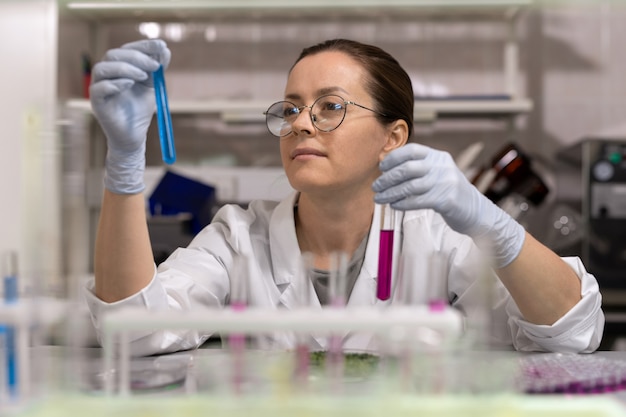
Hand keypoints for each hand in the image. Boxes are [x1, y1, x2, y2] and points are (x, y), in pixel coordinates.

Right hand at [90, 39, 170, 193]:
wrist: (134, 136)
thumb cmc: (140, 110)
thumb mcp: (153, 87)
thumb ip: (157, 69)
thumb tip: (164, 49)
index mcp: (119, 68)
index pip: (127, 49)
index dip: (143, 45)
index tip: (161, 45)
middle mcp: (106, 75)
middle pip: (114, 55)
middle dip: (136, 57)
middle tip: (154, 66)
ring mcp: (99, 88)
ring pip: (102, 68)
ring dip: (124, 68)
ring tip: (142, 76)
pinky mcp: (97, 103)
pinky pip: (98, 89)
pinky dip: (113, 84)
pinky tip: (129, 85)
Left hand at [372, 143, 524, 267]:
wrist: (476, 211)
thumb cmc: (449, 193)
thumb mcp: (437, 174)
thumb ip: (418, 168)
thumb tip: (386, 167)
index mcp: (439, 157)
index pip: (412, 150)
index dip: (394, 158)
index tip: (381, 167)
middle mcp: (442, 167)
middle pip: (408, 169)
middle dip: (388, 178)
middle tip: (376, 186)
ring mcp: (445, 183)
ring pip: (410, 186)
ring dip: (391, 193)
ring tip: (379, 199)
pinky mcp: (446, 200)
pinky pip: (417, 201)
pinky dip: (402, 203)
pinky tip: (394, 205)